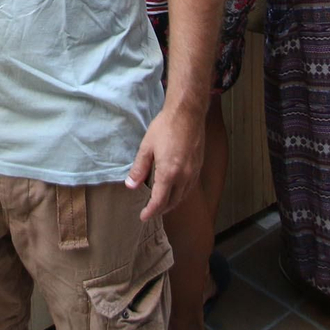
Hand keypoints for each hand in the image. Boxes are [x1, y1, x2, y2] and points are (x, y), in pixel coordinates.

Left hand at [126, 104, 203, 220]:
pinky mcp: (198, 166)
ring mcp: (193, 172)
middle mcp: (184, 176)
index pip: (159, 201)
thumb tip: (131, 185)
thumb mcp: (146, 147)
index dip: (150, 211)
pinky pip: (189, 187)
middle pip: (173, 202)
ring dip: (172, 203)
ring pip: (183, 196)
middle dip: (161, 210)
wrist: (187, 113)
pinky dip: (181, 193)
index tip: (143, 216)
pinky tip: (174, 190)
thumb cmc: (166, 127)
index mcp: (169, 173)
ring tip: (161, 204)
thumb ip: (139, 168)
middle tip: (150, 211)